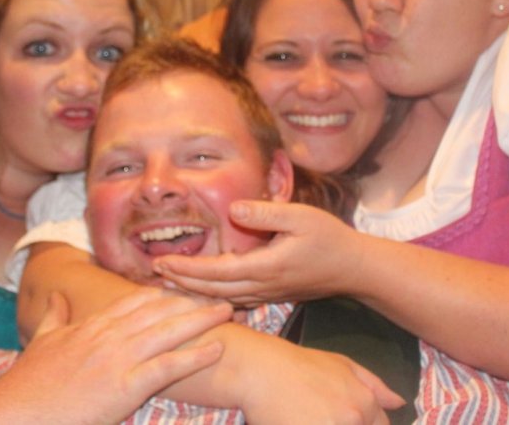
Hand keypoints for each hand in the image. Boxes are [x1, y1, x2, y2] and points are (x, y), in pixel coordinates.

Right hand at [0, 289, 232, 424]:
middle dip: (191, 301)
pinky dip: (195, 356)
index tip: (186, 285)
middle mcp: (109, 336)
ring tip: (228, 311)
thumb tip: (57, 297)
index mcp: (91, 326)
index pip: (135, 300)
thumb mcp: (42, 342)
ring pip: (169, 331)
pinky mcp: (124, 386)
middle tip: (219, 292)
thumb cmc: (27, 383)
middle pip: (159, 310)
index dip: (165, 292)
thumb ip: (54, 317)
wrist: (13, 412)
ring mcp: (117, 359)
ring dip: (202, 320)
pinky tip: (217, 348)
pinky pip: (168, 367)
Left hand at [152, 200, 365, 304]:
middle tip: (154, 272)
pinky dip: (212, 295)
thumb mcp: (301, 216)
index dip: (187, 268)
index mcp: (265, 267)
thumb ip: (267, 213)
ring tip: (169, 282)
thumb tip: (235, 208)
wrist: (354, 268)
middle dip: (181, 282)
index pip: (216, 272)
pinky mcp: (271, 294)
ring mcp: (266, 293)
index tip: (162, 262)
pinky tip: (201, 291)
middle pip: (212, 289)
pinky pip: (234, 299)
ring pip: (221, 297)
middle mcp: (262, 285)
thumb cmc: (330, 238)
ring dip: (194, 290)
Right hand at [235, 333, 403, 424]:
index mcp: (365, 403)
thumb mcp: (342, 364)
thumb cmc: (299, 365)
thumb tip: (400, 403)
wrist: (260, 370)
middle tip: (320, 415)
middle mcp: (353, 418)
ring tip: (312, 416)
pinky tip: (303, 421)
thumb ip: (374, 385)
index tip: (340, 419)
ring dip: (328, 423)